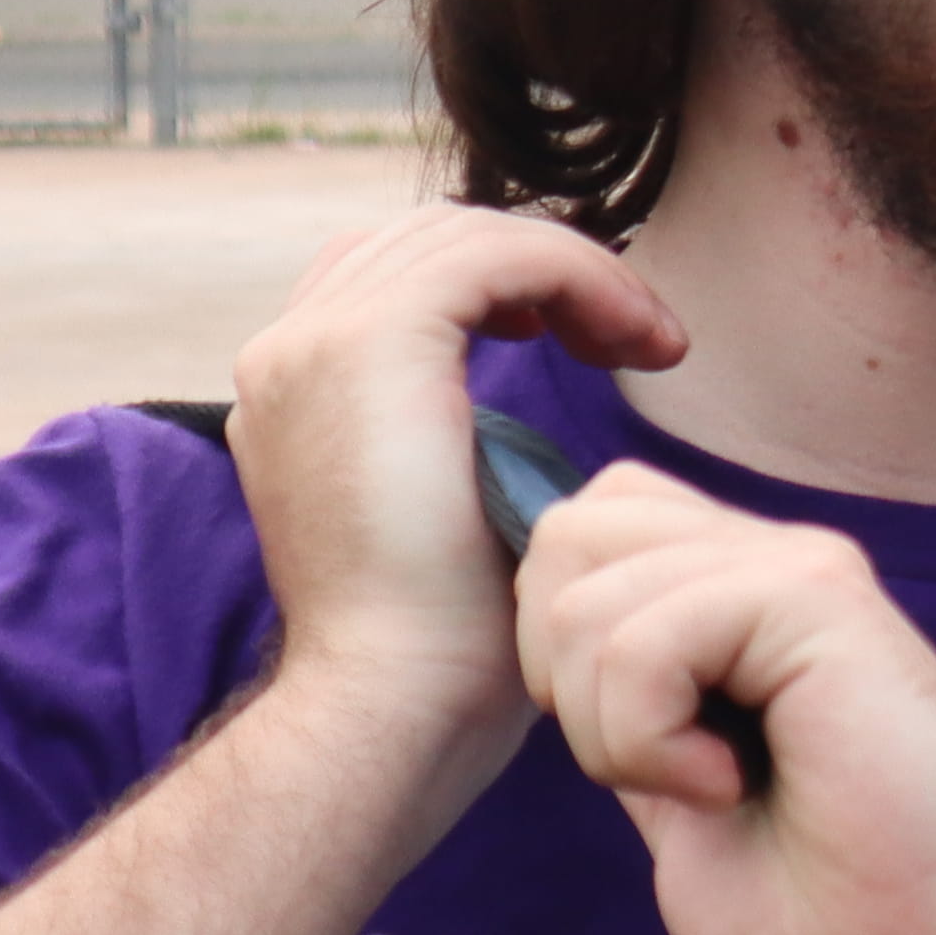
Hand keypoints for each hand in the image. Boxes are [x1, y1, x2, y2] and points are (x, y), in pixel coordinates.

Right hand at [226, 207, 682, 750]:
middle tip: (635, 336)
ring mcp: (316, 342)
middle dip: (547, 266)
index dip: (506, 283)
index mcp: (297, 391)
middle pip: (432, 238)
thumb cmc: (444, 642)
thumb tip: (509, 416)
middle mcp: (288, 353)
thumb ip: (457, 441)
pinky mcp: (374, 342)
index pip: (401, 277)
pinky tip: (636, 341)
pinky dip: (581, 276)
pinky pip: (497, 254)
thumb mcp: (448, 510)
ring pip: (469, 234)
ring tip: (648, 343)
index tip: (592, 340)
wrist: (396, 700)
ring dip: (578, 270)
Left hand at [510, 464, 935, 934]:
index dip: (553, 642)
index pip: (588, 530)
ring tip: (709, 789)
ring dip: (608, 725)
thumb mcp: (675, 800)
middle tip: (655, 768)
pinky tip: (729, 789)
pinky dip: (647, 740)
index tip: (630, 757)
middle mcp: (776, 564)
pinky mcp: (818, 598)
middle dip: (559, 673)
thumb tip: (556, 647)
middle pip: (571, 533)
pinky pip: (642, 638)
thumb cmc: (832, 924)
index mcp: (744, 605)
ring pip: (584, 588)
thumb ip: (630, 710)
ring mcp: (801, 571)